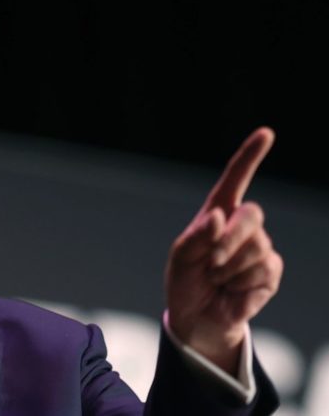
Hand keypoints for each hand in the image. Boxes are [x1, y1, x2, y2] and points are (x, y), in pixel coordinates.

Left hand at [165, 127, 282, 373]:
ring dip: (230, 268)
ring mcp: (260, 247)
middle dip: (228, 240)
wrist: (196, 317)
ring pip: (256, 247)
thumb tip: (217, 217)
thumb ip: (196, 237)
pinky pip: (263, 269)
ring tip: (218, 279)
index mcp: (216, 214)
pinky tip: (232, 290)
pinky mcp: (271, 272)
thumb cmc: (185, 281)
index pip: (235, 179)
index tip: (265, 133)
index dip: (250, 156)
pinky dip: (241, 283)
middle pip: (251, 214)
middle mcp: (241, 226)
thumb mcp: (180, 258)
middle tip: (210, 264)